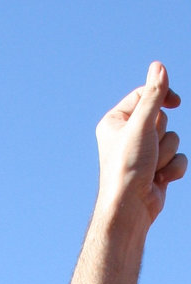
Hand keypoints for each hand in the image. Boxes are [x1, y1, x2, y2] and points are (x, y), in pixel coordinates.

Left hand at [96, 62, 186, 226]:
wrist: (130, 208)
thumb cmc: (128, 167)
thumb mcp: (141, 125)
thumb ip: (153, 95)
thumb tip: (158, 66)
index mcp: (115, 121)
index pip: (146, 94)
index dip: (163, 96)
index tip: (175, 102)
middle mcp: (127, 135)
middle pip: (162, 117)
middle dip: (161, 134)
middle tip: (145, 151)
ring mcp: (143, 152)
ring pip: (173, 137)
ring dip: (166, 153)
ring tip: (149, 168)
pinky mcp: (156, 167)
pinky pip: (178, 157)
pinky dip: (172, 168)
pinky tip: (158, 180)